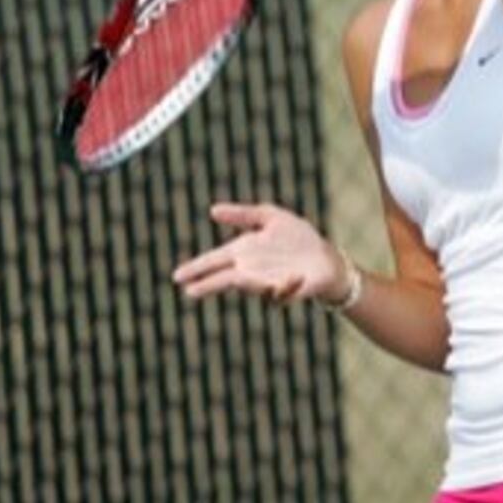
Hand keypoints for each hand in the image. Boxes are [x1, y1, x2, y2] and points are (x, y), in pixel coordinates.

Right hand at [172, 202, 353, 305]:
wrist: (324, 256)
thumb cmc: (295, 237)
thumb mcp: (269, 217)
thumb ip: (242, 214)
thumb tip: (212, 210)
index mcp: (244, 252)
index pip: (215, 261)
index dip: (197, 268)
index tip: (178, 276)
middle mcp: (252, 271)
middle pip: (226, 278)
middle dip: (210, 284)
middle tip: (190, 291)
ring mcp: (270, 282)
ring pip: (253, 286)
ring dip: (247, 284)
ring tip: (235, 280)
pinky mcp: (292, 290)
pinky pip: (285, 292)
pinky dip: (286, 288)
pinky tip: (286, 281)